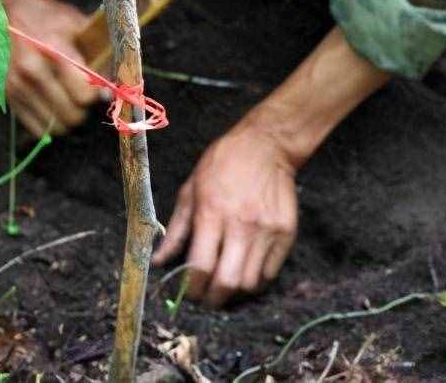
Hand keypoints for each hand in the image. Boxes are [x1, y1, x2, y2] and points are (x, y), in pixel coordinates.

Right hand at [5, 0, 99, 136]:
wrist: (16, 13)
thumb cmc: (53, 18)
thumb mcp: (82, 26)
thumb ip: (102, 55)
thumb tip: (116, 88)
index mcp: (53, 50)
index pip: (84, 95)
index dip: (98, 95)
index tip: (102, 88)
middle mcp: (31, 71)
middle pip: (72, 115)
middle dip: (84, 108)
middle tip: (85, 94)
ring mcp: (17, 86)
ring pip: (56, 127)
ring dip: (68, 118)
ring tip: (70, 98)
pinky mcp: (9, 97)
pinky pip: (38, 130)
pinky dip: (51, 122)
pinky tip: (54, 104)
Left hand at [152, 28, 391, 306]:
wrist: (266, 145)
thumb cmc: (222, 163)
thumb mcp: (190, 189)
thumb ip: (176, 230)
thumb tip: (159, 261)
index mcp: (212, 213)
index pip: (200, 267)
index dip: (191, 289)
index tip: (187, 293)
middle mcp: (241, 226)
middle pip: (227, 283)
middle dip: (213, 299)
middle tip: (206, 298)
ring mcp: (267, 231)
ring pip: (250, 283)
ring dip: (234, 291)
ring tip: (225, 284)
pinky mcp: (286, 233)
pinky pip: (270, 272)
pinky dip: (255, 279)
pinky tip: (244, 270)